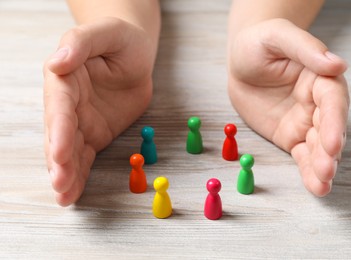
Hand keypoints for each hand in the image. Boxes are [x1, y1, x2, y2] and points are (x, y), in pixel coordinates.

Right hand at [44, 17, 154, 205]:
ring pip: (69, 151)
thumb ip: (81, 43)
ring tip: (64, 197)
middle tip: (60, 184)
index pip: (59, 106)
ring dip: (66, 174)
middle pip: (59, 134)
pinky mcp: (94, 134)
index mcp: (65, 78)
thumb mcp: (106, 32)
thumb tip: (58, 62)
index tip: (60, 152)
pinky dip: (80, 175)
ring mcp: (80, 121)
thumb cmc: (120, 39)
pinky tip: (73, 193)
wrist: (135, 54)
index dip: (60, 130)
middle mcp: (67, 103)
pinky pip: (85, 157)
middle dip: (59, 160)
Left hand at [228, 19, 348, 195]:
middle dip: (329, 150)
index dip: (334, 121)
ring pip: (318, 146)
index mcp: (320, 77)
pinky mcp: (290, 136)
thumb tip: (337, 63)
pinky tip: (316, 186)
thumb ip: (305, 48)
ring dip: (322, 166)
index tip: (332, 141)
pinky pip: (302, 155)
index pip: (332, 100)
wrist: (241, 62)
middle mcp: (317, 103)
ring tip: (322, 184)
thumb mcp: (277, 36)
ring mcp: (305, 122)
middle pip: (329, 128)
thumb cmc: (259, 43)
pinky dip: (308, 171)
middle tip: (326, 168)